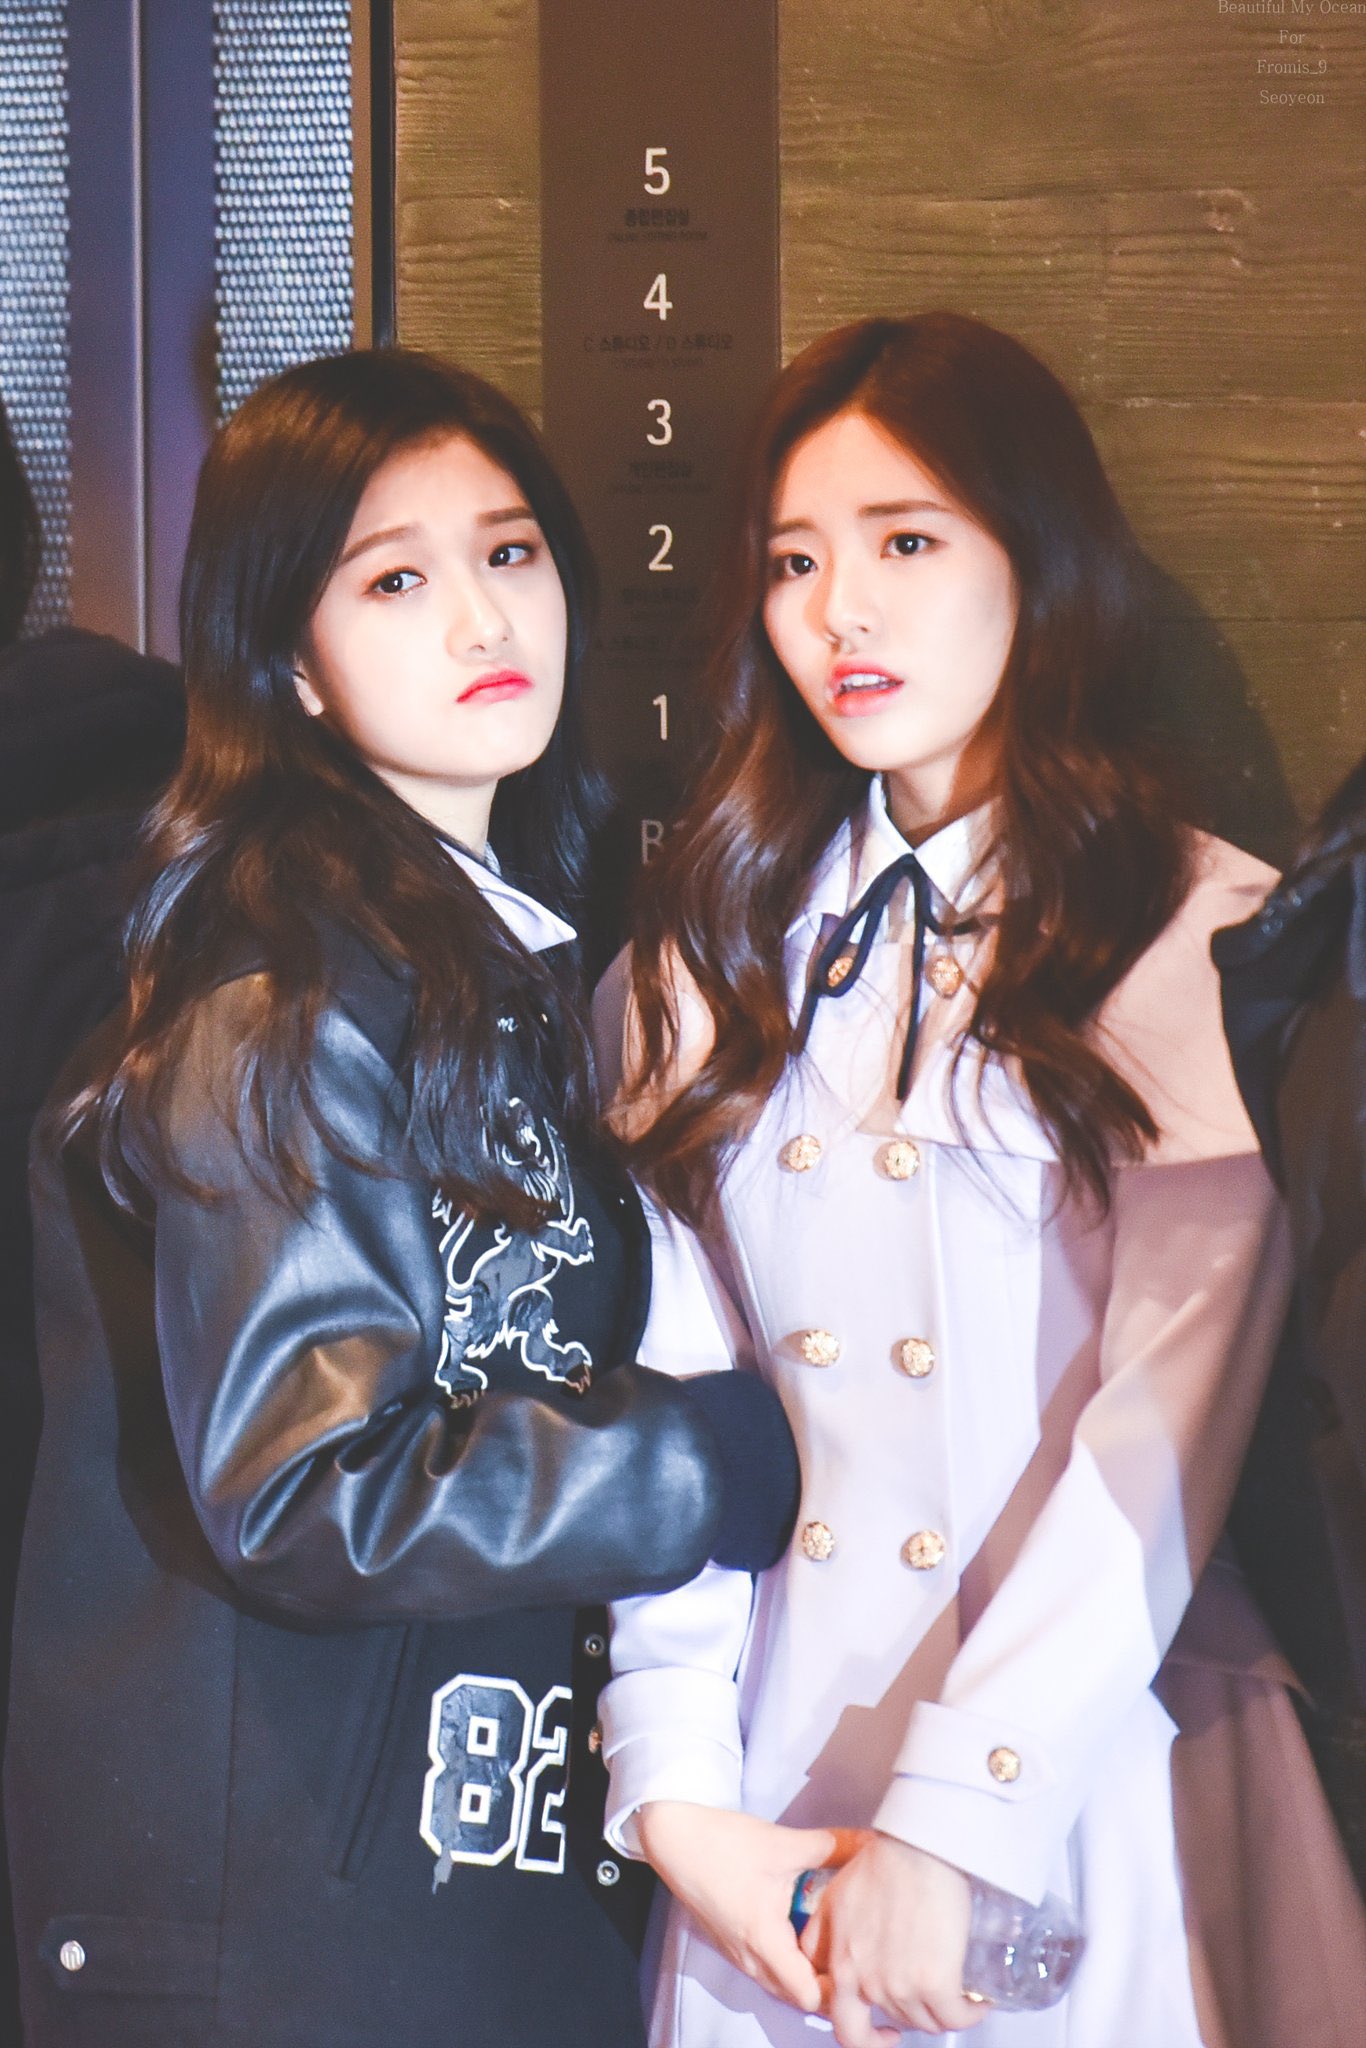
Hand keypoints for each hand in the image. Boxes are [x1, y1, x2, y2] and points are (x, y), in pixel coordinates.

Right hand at [636, 1801, 868, 2013]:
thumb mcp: (783, 1843)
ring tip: (837, 1950)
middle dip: (831, 1987)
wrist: (674, 1837)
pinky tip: (806, 1937)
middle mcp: (749, 1958)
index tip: (861, 1965)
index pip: (809, 1995)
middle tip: (859, 1961)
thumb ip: (833, 1845)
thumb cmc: (723, 1842)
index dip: (840, 1988)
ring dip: (809, 1977)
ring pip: (782, 1986)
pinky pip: (768, 1972)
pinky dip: (790, 1966)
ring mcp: (737, 1955)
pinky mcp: (731, 1945)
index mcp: (763, 1940)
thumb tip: (873, 1842)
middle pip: (798, 1998)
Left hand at [799, 1833, 986, 2044]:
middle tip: (925, 2012)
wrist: (917, 1847)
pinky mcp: (934, 1983)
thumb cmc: (882, 1862)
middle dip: (911, 2021)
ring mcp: (899, 1986)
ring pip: (925, 2022)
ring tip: (956, 1994)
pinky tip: (977, 2003)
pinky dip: (969, 2015)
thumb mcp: (834, 1898)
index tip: (884, 2028)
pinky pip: (955, 2018)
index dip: (866, 2034)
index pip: (845, 2027)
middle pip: (892, 2022)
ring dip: (942, 2013)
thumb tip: (823, 1955)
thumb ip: (823, 1934)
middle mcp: (864, 1982)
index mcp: (840, 1964)